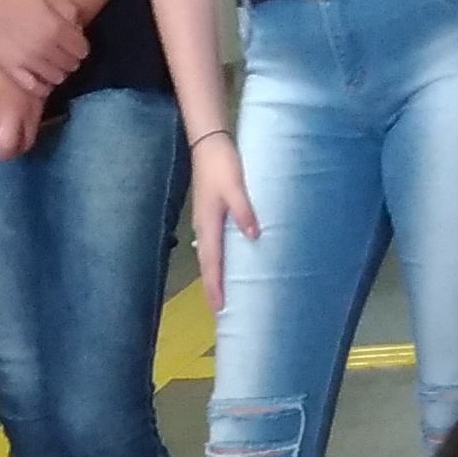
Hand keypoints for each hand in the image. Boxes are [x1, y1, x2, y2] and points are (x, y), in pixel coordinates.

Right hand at [0, 0, 88, 101]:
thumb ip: (70, 11)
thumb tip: (79, 30)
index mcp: (56, 29)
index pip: (82, 50)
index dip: (81, 48)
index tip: (75, 45)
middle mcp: (45, 48)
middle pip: (71, 65)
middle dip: (71, 60)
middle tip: (64, 55)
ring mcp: (29, 61)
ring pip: (57, 78)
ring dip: (59, 73)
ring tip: (53, 65)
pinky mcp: (14, 71)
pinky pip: (36, 88)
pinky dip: (44, 87)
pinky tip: (43, 79)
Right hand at [192, 123, 259, 310]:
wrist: (208, 144)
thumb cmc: (221, 164)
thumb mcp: (235, 186)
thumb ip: (244, 211)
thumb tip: (253, 236)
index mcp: (209, 224)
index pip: (212, 263)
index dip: (215, 286)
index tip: (219, 308)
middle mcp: (204, 227)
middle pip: (207, 265)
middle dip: (212, 288)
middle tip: (219, 312)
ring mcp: (204, 222)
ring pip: (208, 257)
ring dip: (213, 277)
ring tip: (221, 294)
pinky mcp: (209, 215)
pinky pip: (211, 246)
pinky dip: (216, 261)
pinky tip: (225, 264)